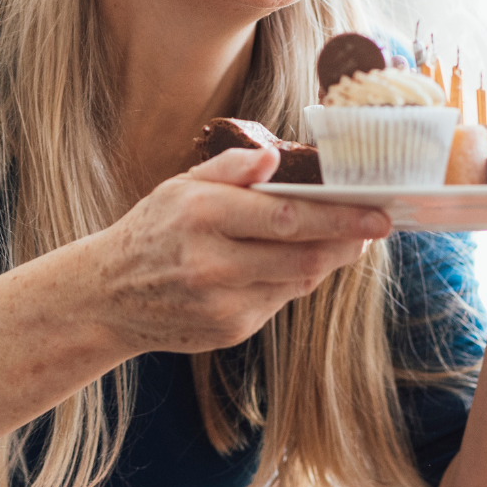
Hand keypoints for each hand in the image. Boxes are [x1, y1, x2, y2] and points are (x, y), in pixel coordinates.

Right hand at [87, 148, 391, 354]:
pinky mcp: (229, 329)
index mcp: (201, 215)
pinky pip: (278, 302)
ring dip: (327, 259)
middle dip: (347, 240)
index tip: (375, 211)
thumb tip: (274, 157)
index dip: (338, 216)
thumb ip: (230, 169)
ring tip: (345, 239)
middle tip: (377, 225)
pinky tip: (297, 262)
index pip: (285, 216)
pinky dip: (294, 280)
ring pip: (297, 280)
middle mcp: (211, 262)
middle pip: (301, 253)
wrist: (109, 296)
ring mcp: (221, 302)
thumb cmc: (153, 231)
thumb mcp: (179, 186)